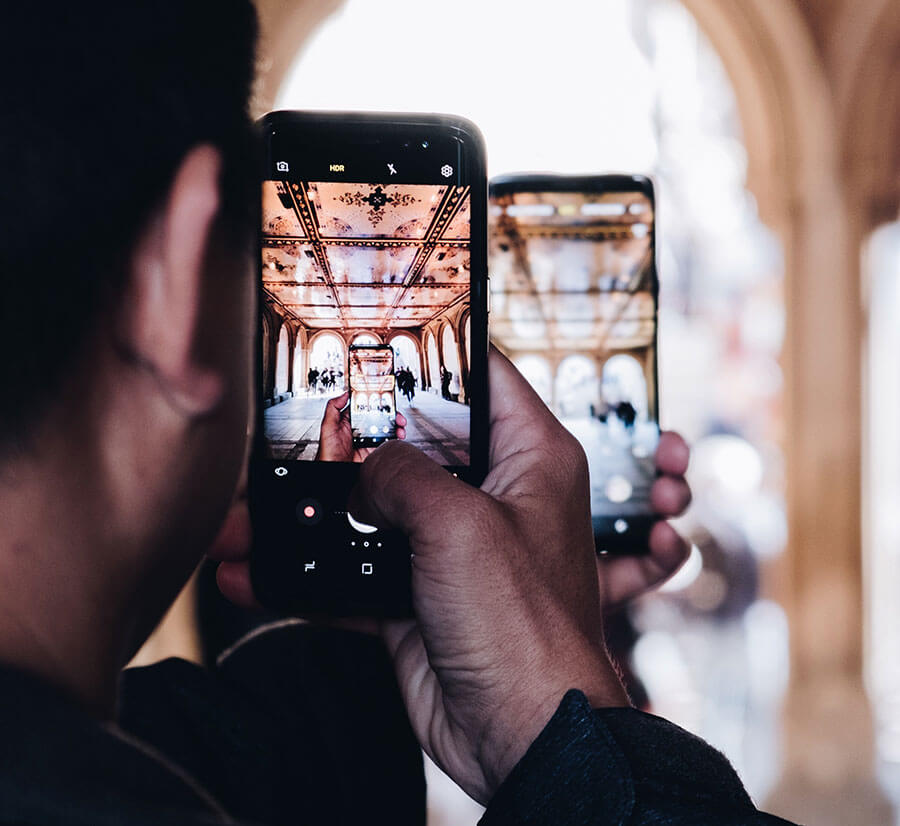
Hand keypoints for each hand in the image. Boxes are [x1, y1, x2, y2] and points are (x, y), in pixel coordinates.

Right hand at [209, 351, 690, 801]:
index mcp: (530, 459)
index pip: (484, 378)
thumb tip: (366, 463)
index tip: (380, 335)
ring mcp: (451, 546)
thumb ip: (404, 477)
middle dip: (348, 440)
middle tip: (291, 426)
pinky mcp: (418, 594)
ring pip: (372, 509)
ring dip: (312, 513)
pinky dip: (308, 571)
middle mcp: (492, 496)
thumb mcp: (462, 527)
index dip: (435, 351)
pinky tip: (255, 571)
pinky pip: (354, 569)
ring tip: (249, 510)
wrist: (525, 737)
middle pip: (412, 443)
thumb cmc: (527, 631)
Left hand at [314, 390, 405, 462]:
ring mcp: (368, 439)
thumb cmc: (328, 452)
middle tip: (397, 415)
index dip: (376, 402)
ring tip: (400, 426)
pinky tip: (398, 436)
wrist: (336, 472)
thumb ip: (333, 408)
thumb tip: (344, 394)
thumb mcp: (327, 427)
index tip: (385, 398)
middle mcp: (360, 429)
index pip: (365, 407)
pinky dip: (395, 438)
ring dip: (396, 425)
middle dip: (391, 414)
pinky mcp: (374, 449)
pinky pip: (387, 442)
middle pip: (379, 416)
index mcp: (350, 421)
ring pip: (386, 428)